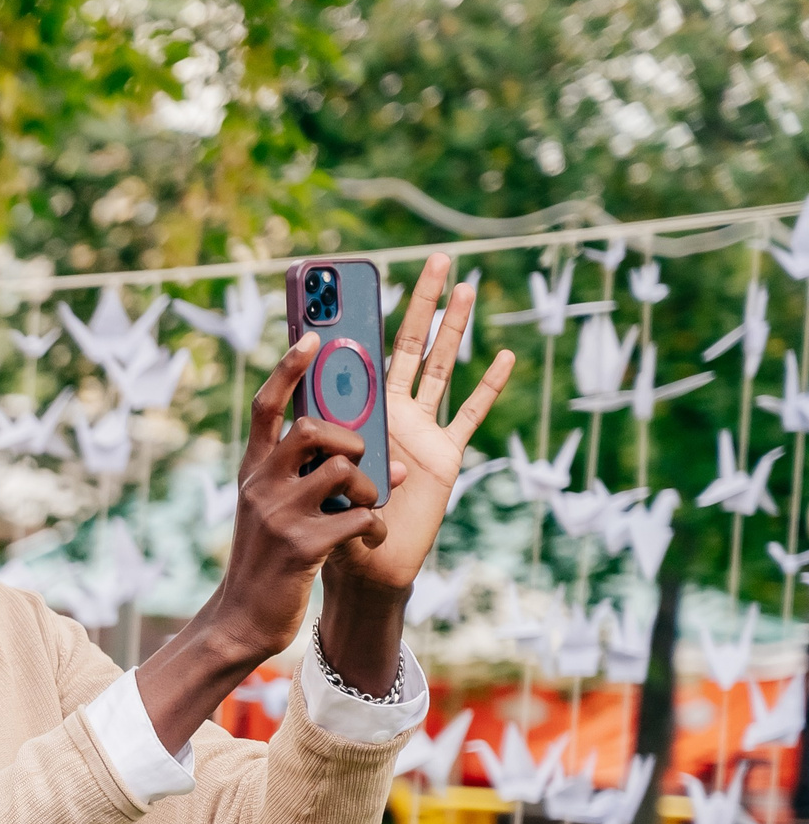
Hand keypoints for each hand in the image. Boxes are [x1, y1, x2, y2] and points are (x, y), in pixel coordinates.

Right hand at [134, 334, 391, 751]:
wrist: (244, 618)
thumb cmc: (268, 559)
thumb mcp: (268, 507)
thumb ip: (292, 473)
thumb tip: (344, 439)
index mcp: (252, 471)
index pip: (267, 406)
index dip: (290, 368)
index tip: (314, 337)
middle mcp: (261, 486)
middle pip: (313, 429)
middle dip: (351, 439)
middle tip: (360, 461)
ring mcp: (279, 517)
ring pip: (344, 470)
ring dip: (372, 487)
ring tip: (372, 507)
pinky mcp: (303, 548)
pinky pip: (358, 516)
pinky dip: (375, 525)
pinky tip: (371, 538)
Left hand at [324, 252, 516, 599]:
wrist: (361, 564)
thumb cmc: (329, 522)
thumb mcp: (319, 474)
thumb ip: (325, 442)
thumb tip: (327, 413)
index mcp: (356, 410)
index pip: (361, 354)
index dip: (363, 320)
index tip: (366, 282)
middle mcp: (391, 411)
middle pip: (411, 345)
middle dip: (423, 302)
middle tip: (438, 259)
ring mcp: (421, 429)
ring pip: (442, 368)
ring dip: (457, 328)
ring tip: (467, 286)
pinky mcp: (445, 454)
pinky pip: (469, 415)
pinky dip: (487, 387)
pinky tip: (504, 356)